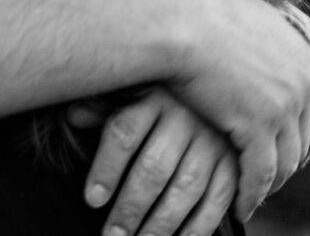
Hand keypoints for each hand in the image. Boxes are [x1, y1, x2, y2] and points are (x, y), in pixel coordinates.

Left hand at [73, 88, 237, 235]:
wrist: (222, 89)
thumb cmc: (163, 96)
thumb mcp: (133, 91)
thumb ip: (103, 108)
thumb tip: (74, 117)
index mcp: (152, 98)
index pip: (124, 134)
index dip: (106, 169)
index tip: (93, 199)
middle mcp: (184, 119)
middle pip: (153, 169)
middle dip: (131, 207)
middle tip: (113, 235)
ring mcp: (212, 143)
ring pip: (185, 189)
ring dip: (161, 223)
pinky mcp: (235, 163)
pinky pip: (217, 200)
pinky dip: (200, 226)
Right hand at [165, 0, 309, 221]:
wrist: (173, 22)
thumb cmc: (190, 13)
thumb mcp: (238, 12)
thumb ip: (254, 27)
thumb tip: (251, 26)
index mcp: (299, 54)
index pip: (302, 104)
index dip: (287, 128)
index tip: (272, 143)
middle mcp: (300, 81)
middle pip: (298, 135)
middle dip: (282, 159)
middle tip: (263, 176)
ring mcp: (283, 105)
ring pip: (284, 160)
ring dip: (269, 183)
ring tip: (251, 197)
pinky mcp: (258, 127)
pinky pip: (260, 173)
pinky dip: (251, 194)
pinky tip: (240, 207)